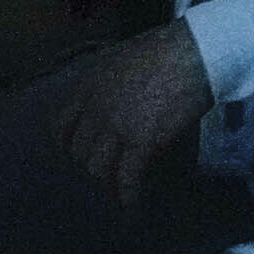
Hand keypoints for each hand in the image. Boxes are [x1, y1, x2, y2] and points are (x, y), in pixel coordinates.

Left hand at [51, 21, 213, 205]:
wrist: (193, 51)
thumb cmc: (167, 48)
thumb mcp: (123, 57)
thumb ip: (111, 82)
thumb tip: (117, 99)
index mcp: (88, 84)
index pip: (60, 124)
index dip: (65, 144)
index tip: (73, 153)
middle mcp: (95, 108)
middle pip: (79, 151)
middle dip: (88, 166)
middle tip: (102, 174)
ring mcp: (117, 126)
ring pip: (97, 168)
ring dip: (105, 183)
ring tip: (116, 192)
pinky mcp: (142, 142)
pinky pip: (127, 178)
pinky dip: (128, 195)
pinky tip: (132, 204)